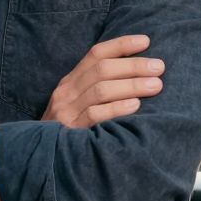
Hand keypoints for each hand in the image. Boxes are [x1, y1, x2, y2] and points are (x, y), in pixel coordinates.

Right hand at [42, 35, 163, 127]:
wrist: (41, 158)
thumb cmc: (70, 129)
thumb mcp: (77, 102)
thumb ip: (97, 87)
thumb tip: (137, 73)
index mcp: (70, 81)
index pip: (96, 54)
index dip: (121, 45)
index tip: (146, 41)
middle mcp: (67, 92)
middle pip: (102, 69)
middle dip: (133, 65)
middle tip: (158, 67)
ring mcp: (67, 111)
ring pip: (101, 90)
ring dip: (131, 85)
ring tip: (156, 85)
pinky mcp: (72, 131)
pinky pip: (95, 115)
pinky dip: (117, 108)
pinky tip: (136, 105)